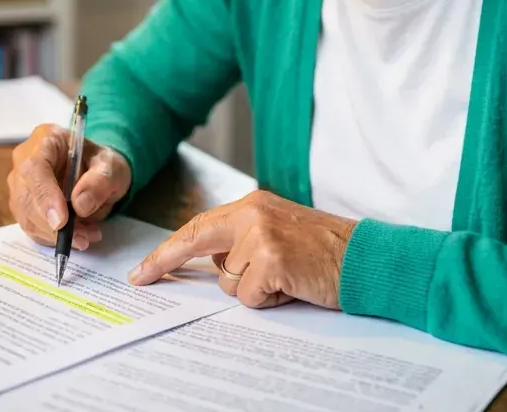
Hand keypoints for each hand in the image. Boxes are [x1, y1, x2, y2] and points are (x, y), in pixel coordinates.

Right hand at [7, 123, 130, 250]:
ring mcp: (20, 183)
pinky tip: (77, 236)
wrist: (97, 170)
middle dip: (53, 225)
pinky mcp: (22, 205)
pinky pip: (31, 227)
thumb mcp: (112, 167)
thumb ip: (99, 182)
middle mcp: (25, 160)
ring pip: (27, 217)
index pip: (36, 168)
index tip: (61, 222)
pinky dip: (53, 238)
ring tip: (87, 236)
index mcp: (47, 140)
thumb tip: (80, 206)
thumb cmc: (102, 163)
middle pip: (26, 197)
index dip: (45, 197)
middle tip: (83, 238)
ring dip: (55, 235)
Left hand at [128, 190, 356, 309]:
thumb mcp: (279, 234)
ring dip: (253, 291)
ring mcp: (261, 235)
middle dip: (165, 262)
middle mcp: (252, 214)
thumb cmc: (324, 252)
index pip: (199, 225)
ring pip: (229, 282)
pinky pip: (249, 296)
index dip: (169, 248)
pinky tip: (292, 288)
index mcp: (252, 205)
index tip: (144, 268)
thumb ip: (244, 242)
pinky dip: (269, 302)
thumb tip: (211, 268)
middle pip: (195, 242)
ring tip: (285, 281)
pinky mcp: (272, 259)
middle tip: (141, 278)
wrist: (364, 257)